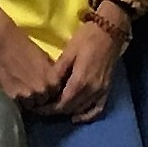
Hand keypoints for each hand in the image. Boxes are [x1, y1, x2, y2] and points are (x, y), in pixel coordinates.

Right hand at [0, 10, 60, 111]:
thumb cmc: (22, 43)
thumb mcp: (43, 56)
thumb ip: (50, 72)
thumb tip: (55, 81)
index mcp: (51, 78)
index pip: (58, 94)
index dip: (53, 91)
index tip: (49, 89)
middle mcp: (41, 89)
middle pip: (45, 101)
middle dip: (42, 97)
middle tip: (36, 90)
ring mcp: (26, 95)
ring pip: (32, 105)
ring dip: (30, 101)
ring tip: (25, 92)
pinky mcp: (11, 96)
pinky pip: (19, 105)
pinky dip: (19, 101)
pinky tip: (16, 92)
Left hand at [44, 5, 126, 120]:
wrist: (110, 30)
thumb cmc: (87, 37)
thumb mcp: (69, 51)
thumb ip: (58, 71)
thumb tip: (46, 87)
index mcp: (80, 81)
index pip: (61, 104)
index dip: (48, 109)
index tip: (36, 108)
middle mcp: (91, 90)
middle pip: (70, 109)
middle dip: (54, 111)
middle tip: (41, 107)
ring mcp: (101, 91)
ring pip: (81, 110)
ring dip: (67, 112)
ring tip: (54, 108)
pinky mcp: (107, 89)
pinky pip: (97, 109)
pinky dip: (87, 116)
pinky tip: (76, 116)